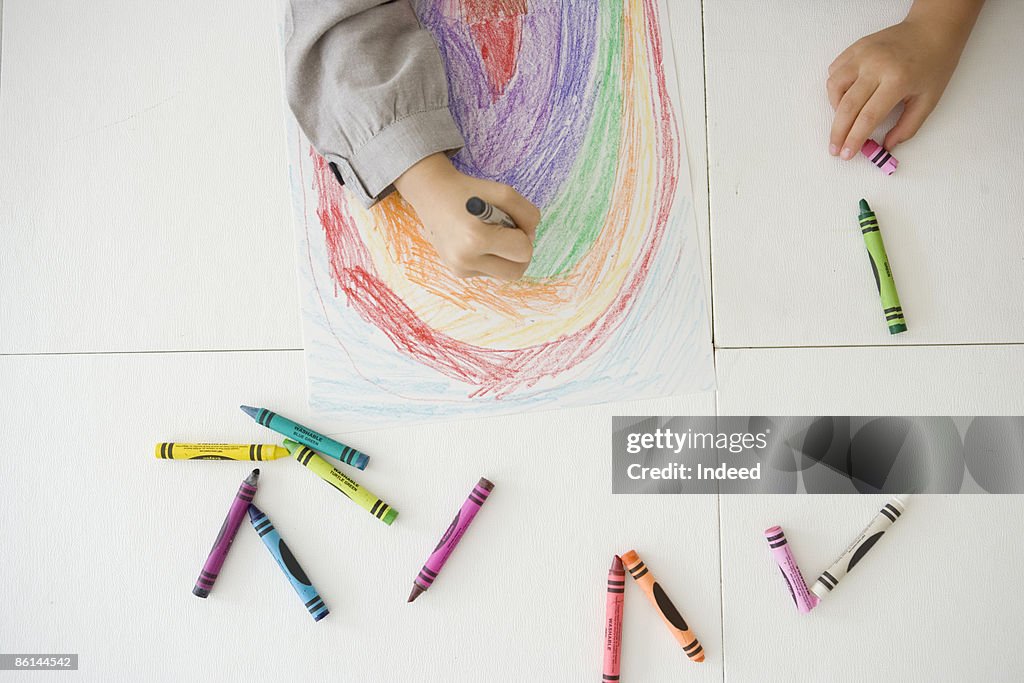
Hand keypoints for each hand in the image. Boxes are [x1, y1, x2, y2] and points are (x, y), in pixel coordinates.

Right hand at [394, 153, 539, 280]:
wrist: (432, 194)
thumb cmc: (469, 191)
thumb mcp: (505, 192)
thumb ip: (528, 214)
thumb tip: (531, 238)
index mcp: (475, 238)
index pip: (523, 250)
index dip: (524, 234)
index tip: (512, 220)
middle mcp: (465, 259)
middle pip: (517, 271)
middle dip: (520, 252)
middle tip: (510, 232)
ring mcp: (460, 268)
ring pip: (505, 274)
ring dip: (507, 257)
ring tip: (494, 235)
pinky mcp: (459, 272)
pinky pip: (490, 272)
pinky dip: (493, 258)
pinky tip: (480, 241)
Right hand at [826, 1, 982, 157]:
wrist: (934, 29)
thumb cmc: (934, 64)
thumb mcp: (928, 100)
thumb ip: (908, 127)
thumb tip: (886, 146)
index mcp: (897, 80)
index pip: (868, 117)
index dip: (854, 139)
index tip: (847, 154)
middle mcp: (876, 66)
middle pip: (846, 106)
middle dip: (838, 132)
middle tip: (835, 148)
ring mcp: (864, 54)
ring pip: (834, 86)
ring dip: (834, 107)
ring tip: (843, 118)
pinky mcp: (857, 47)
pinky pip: (835, 70)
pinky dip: (835, 86)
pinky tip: (846, 95)